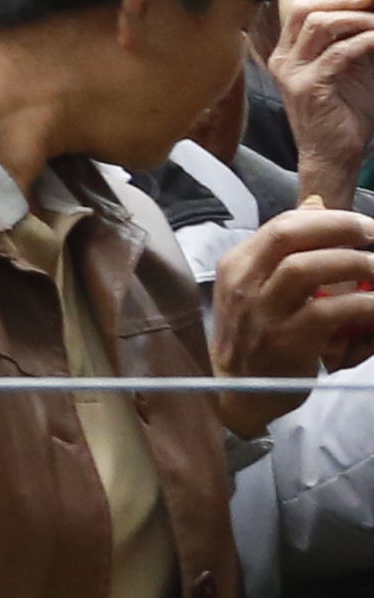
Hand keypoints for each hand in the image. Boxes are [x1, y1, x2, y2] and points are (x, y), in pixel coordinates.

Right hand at [215, 205, 373, 432]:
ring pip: (306, 268)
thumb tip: (315, 205)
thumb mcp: (258, 288)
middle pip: (289, 235)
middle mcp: (243, 283)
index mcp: (237, 265)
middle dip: (340, 228)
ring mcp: (261, 312)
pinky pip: (330, 311)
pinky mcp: (285, 341)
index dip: (329, 219)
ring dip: (353, 262)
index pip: (282, 225)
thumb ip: (285, 250)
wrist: (237, 392)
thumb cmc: (255, 336)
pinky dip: (363, 303)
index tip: (364, 226)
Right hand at [280, 0, 373, 205]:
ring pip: (319, 26)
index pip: (296, 7)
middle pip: (306, 10)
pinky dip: (364, 41)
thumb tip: (372, 15)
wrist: (332, 156)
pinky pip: (338, 53)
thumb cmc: (344, 115)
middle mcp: (284, 59)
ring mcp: (294, 73)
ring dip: (356, 16)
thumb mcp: (347, 71)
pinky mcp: (310, 88)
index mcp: (288, 53)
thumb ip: (352, 42)